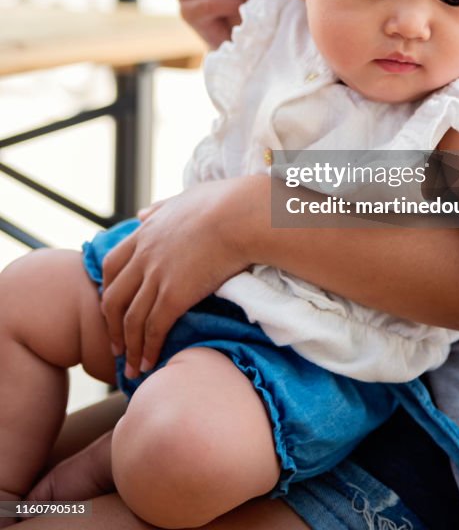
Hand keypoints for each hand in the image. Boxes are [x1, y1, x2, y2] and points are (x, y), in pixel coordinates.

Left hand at [100, 180, 255, 377]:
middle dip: (112, 326)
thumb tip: (141, 214)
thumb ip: (160, 208)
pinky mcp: (174, 295)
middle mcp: (144, 256)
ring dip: (129, 347)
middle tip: (116, 346)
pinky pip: (153, 329)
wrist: (241, 214)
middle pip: (113, 298)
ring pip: (131, 320)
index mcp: (146, 233)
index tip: (113, 307)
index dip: (109, 289)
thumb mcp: (183, 198)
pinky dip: (147, 350)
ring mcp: (157, 277)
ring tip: (131, 368)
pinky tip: (150, 364)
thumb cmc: (224, 202)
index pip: (113, 266)